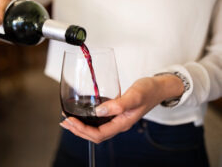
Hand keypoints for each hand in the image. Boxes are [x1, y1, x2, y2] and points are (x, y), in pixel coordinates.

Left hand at [60, 75, 183, 143]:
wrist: (158, 88)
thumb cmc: (148, 91)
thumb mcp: (135, 96)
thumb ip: (118, 104)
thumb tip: (99, 111)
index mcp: (122, 123)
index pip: (98, 134)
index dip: (83, 130)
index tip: (71, 120)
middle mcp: (118, 124)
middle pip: (95, 135)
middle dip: (78, 130)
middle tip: (65, 121)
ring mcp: (117, 120)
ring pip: (96, 130)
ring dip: (81, 126)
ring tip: (68, 120)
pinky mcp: (116, 113)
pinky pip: (99, 122)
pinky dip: (87, 120)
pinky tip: (81, 114)